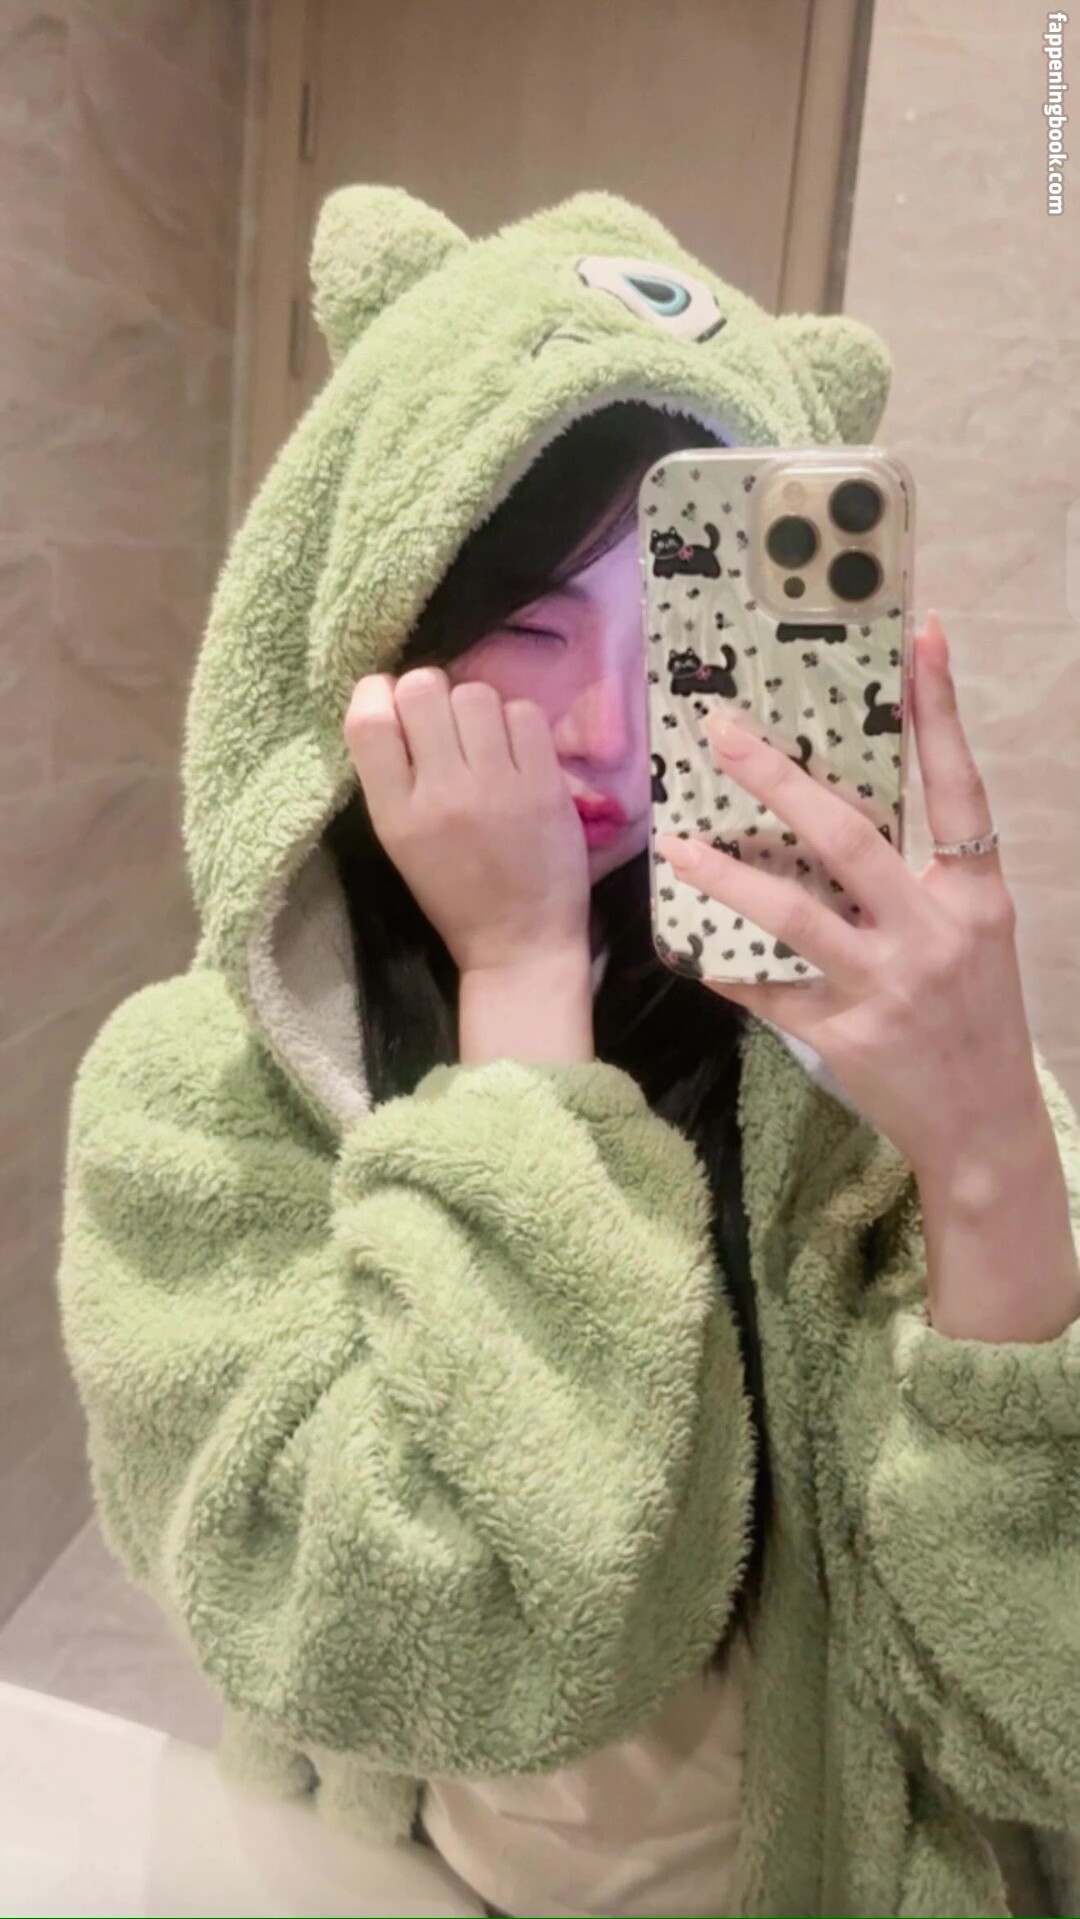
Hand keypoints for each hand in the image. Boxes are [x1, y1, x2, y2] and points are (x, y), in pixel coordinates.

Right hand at [343, 667, 589, 976]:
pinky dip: (517, 723)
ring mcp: (496, 786)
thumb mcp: (399, 839)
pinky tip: (515, 752)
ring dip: (476, 708)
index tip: (392, 704)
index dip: (377, 693)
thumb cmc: (454, 893)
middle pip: (422, 689)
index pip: (367, 720)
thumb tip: (390, 699)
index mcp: (394, 813)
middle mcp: (441, 793)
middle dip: (430, 693)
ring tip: (483, 740)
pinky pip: (524, 712)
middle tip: (445, 723)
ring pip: (475, 693)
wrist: (519, 941)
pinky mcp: (544, 784)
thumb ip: (391, 775)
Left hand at [657, 613, 1079, 1341]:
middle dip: (779, 779)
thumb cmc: (979, 1021)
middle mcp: (934, 932)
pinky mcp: (845, 1034)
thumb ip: (925, 878)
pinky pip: (768, 989)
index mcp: (976, 897)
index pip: (958, 788)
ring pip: (793, 912)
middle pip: (848, 836)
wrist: (985, 1129)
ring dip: (727, 873)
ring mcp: (887, 985)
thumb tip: (844, 810)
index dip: (940, 711)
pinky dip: (725, 965)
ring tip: (676, 842)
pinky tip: (686, 944)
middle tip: (721, 733)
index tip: (921, 635)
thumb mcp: (976, 936)